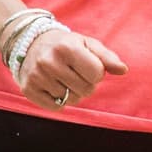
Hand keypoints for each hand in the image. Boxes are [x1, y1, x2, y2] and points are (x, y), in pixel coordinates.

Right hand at [7, 24, 125, 109]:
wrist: (29, 43)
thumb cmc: (65, 45)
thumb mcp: (87, 44)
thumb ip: (107, 57)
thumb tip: (123, 70)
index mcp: (67, 48)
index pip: (96, 75)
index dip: (96, 72)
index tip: (87, 65)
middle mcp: (49, 62)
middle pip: (86, 90)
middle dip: (86, 84)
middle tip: (75, 74)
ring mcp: (37, 76)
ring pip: (71, 100)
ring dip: (73, 93)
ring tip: (64, 79)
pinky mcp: (28, 89)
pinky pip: (55, 108)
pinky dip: (59, 101)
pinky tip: (53, 87)